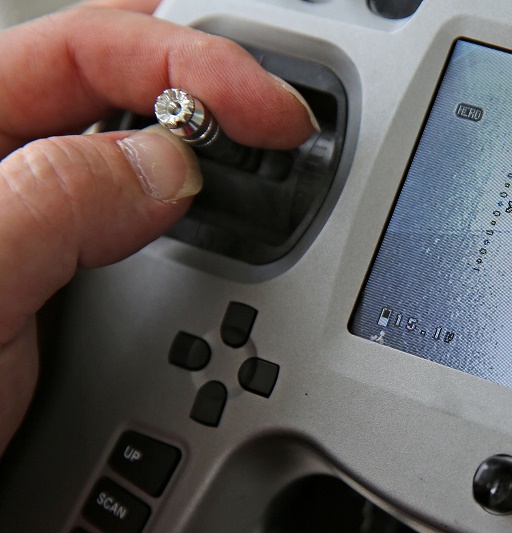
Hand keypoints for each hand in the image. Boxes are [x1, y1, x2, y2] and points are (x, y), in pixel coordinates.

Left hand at [0, 0, 317, 453]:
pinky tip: (230, 281)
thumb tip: (168, 165)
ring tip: (268, 211)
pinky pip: (162, 259)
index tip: (274, 113)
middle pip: (134, 104)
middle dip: (220, 114)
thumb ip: (55, 204)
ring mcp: (46, 247)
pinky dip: (211, 264)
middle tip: (287, 146)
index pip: (89, 51)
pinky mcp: (79, 306)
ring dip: (222, 195)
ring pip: (158, 185)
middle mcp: (9, 184)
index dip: (195, 62)